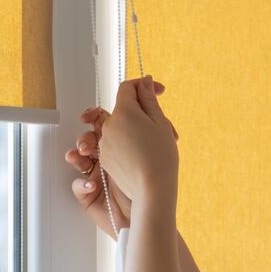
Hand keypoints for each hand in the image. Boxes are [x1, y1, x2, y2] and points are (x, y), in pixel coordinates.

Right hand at [65, 80, 177, 239]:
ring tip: (84, 155)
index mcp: (126, 137)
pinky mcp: (90, 194)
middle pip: (91, 131)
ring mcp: (99, 173)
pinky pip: (79, 184)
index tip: (106, 102)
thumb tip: (146, 79)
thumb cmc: (157, 174)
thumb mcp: (157, 132)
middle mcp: (111, 153)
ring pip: (79, 156)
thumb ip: (146, 105)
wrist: (151, 211)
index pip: (111, 113)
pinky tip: (93, 184)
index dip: (106, 106)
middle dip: (88, 129)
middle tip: (89, 130)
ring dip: (79, 152)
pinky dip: (83, 183)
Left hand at [99, 76, 179, 203]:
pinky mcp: (105, 159)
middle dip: (144, 113)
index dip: (143, 86)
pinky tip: (146, 156)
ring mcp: (105, 143)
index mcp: (123, 112)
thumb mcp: (160, 122)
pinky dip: (130, 145)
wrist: (152, 190)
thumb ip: (149, 99)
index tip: (157, 91)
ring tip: (158, 144)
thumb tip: (144, 81)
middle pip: (125, 109)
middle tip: (165, 126)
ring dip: (137, 130)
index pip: (127, 88)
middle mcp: (109, 126)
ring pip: (122, 127)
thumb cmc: (161, 156)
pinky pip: (117, 144)